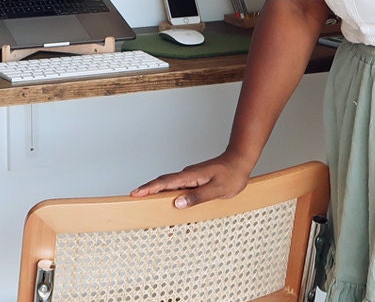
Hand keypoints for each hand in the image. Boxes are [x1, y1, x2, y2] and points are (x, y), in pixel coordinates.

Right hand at [130, 154, 251, 209]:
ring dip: (160, 198)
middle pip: (163, 184)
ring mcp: (190, 178)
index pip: (165, 182)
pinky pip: (180, 191)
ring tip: (152, 213)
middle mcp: (187, 176)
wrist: (240, 161)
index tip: (135, 193)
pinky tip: (174, 212)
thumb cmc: (232, 175)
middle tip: (135, 202)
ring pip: (171, 189)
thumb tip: (177, 203)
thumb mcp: (217, 190)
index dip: (149, 188)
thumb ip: (197, 197)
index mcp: (190, 176)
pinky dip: (173, 200)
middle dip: (148, 193)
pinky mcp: (194, 182)